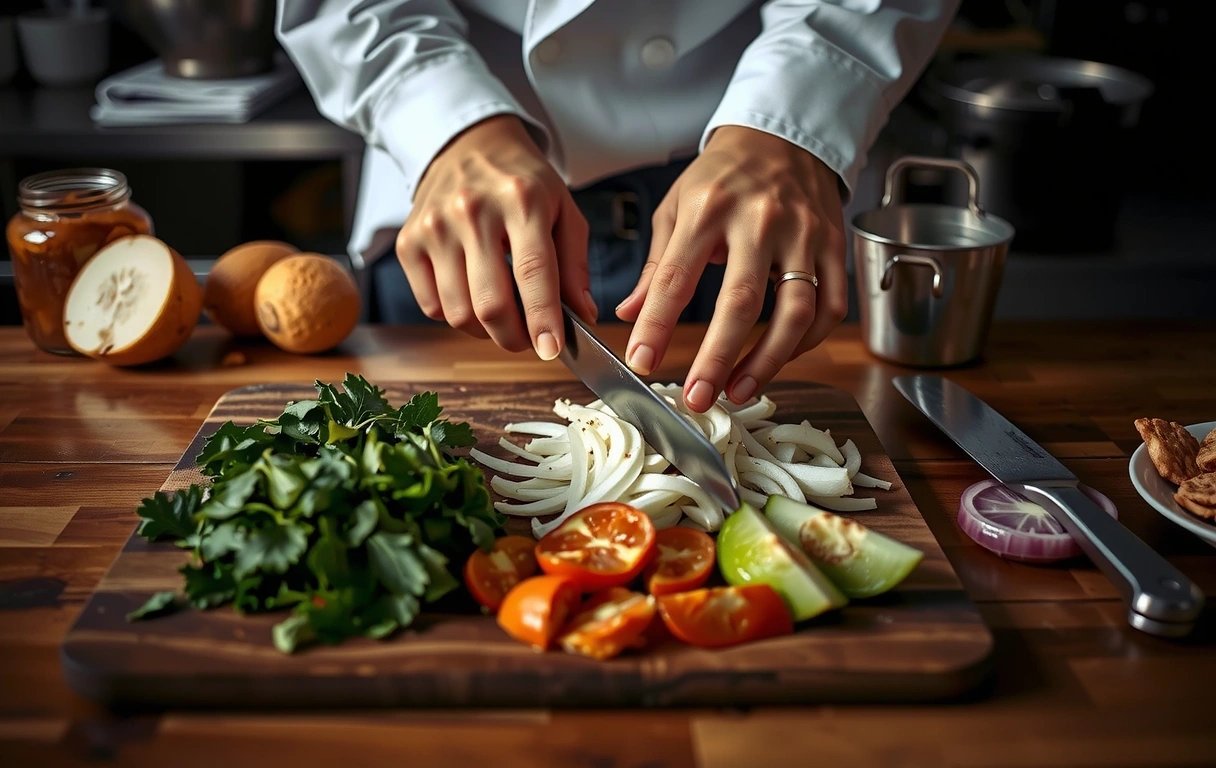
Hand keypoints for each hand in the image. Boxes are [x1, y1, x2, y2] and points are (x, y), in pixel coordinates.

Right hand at [396, 115, 596, 358]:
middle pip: (490, 304)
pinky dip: (456, 316)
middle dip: (515, 338)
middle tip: (530, 340)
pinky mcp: (407, 242)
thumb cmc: (523, 183)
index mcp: (521, 200)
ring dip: (485, 332)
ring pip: (458, 313)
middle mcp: (472, 211)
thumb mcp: (563, 209)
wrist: (468, 146)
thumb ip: (575, 265)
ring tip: (503, 316)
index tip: (551, 350)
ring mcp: (433, 227)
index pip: (532, 272)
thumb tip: (583, 317)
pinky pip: (431, 306)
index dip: (542, 319)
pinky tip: (473, 296)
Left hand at [615, 126, 847, 412]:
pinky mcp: (834, 244)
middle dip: (716, 358)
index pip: (676, 277)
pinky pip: (830, 306)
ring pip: (796, 312)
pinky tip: (779, 359)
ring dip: (768, 361)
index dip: (657, 325)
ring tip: (738, 391)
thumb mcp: (676, 207)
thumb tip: (629, 313)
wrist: (783, 135)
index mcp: (707, 208)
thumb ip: (657, 265)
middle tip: (697, 398)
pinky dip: (806, 343)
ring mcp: (804, 233)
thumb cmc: (723, 176)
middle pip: (740, 303)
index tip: (641, 361)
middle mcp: (759, 221)